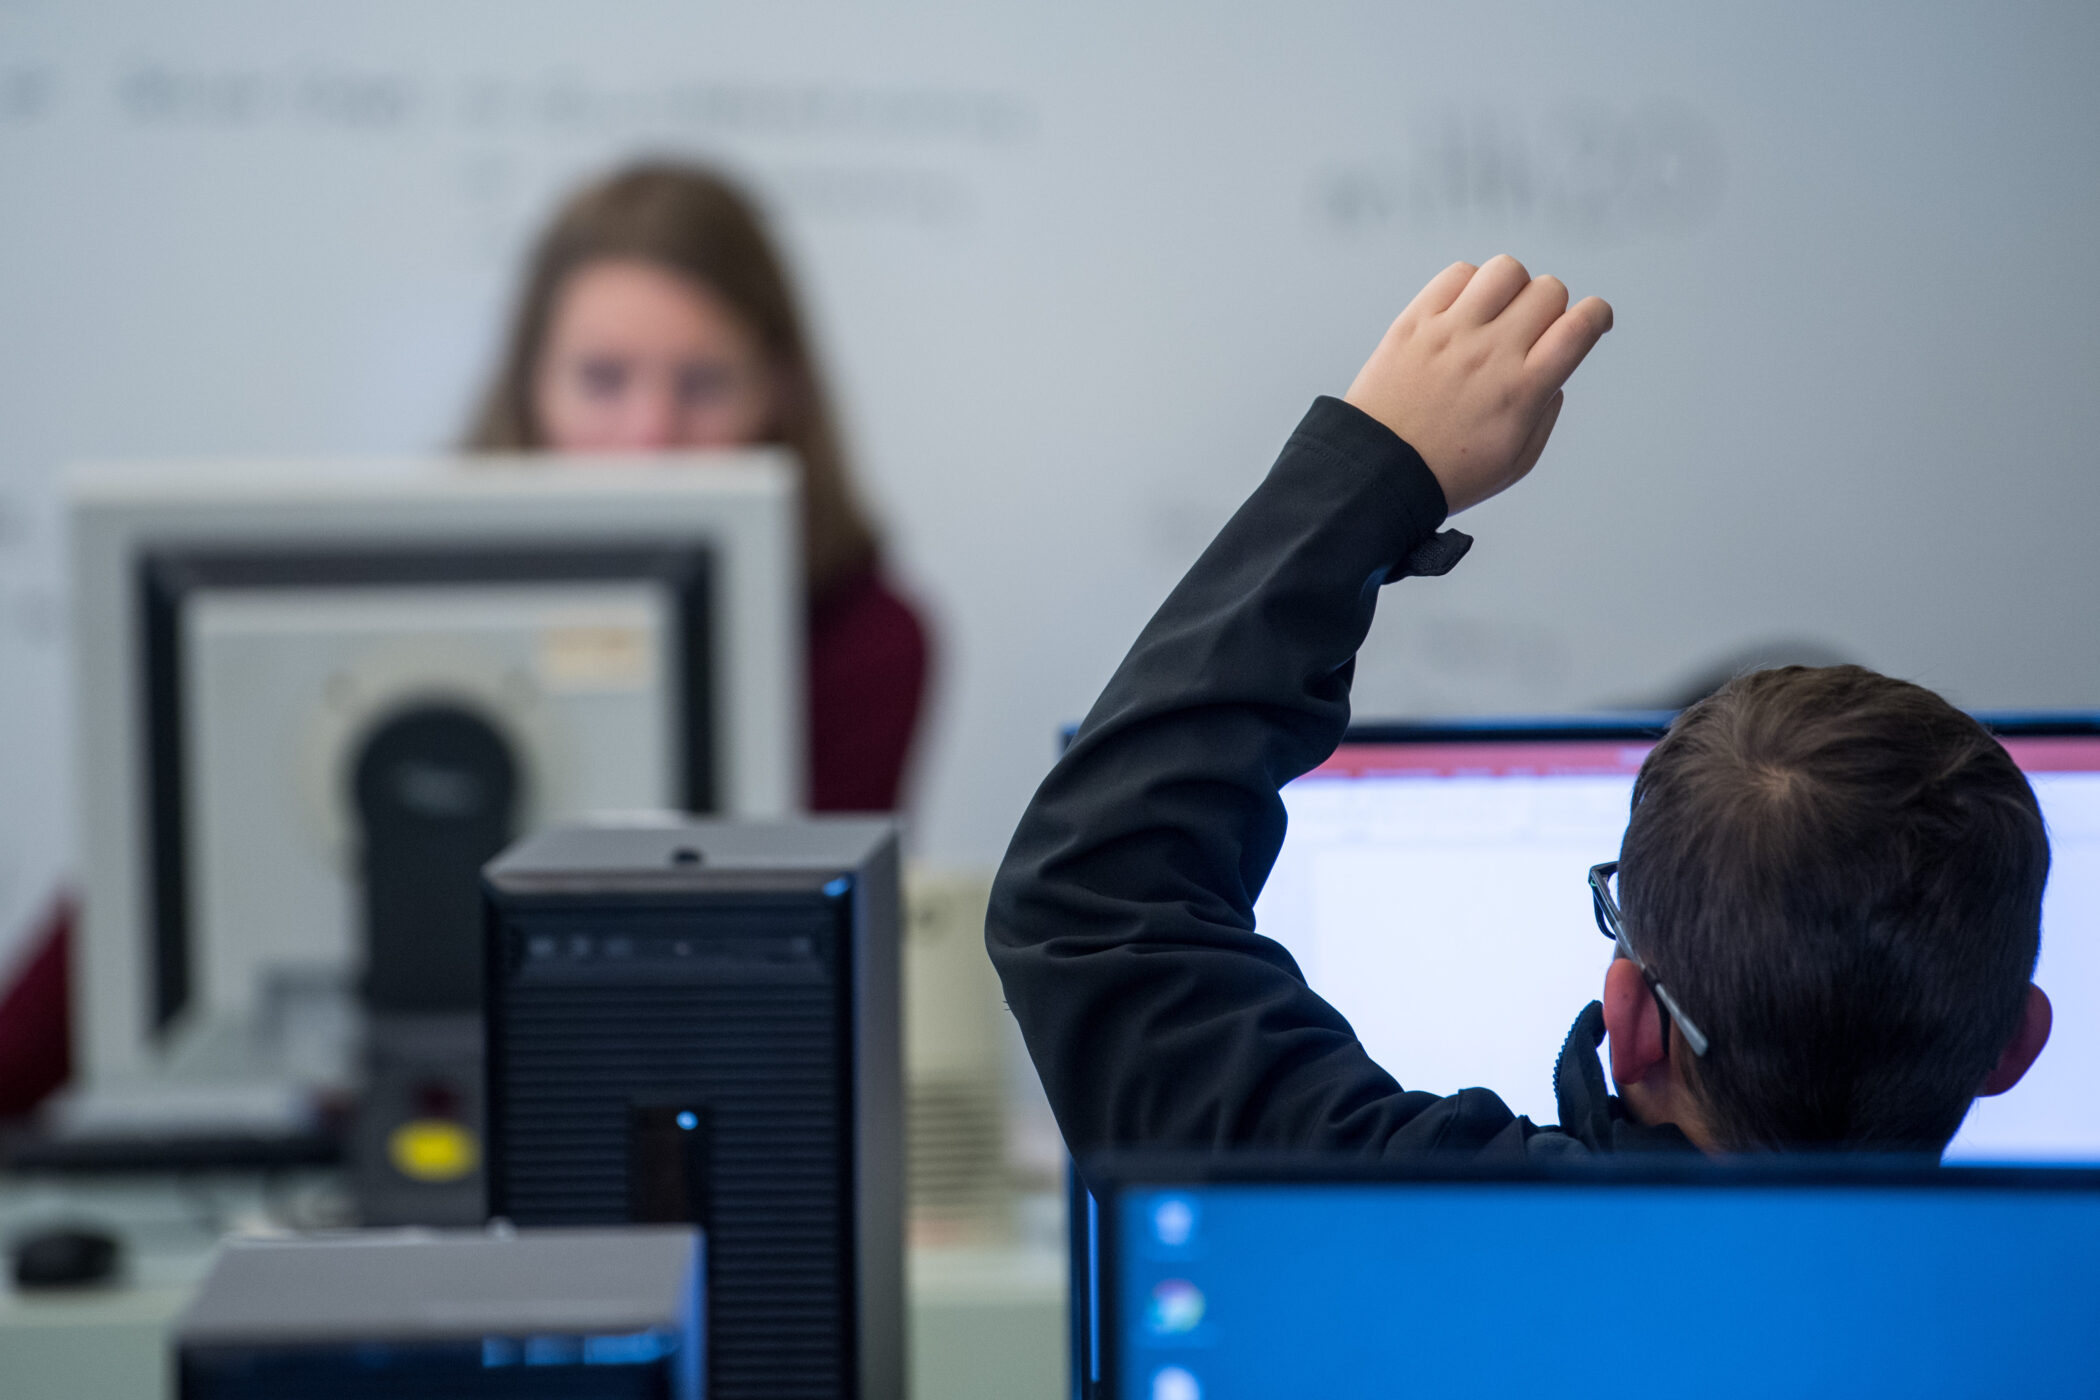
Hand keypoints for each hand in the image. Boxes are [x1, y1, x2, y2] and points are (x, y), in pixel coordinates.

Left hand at [1344, 255, 1611, 514]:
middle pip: (1548, 291)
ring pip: (1506, 271)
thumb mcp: (1516, 462)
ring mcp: (1451, 332)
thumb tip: (1555, 374)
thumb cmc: (1445, 472)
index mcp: (1522, 390)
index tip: (1593, 320)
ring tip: (1498, 313)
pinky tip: (1464, 311)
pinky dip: (1469, 283)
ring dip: (1512, 287)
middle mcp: (1490, 353)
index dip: (1597, 314)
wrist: (1376, 471)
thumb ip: (1546, 413)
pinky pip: (1456, 274)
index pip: (1579, 327)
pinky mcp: (1415, 322)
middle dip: (1553, 306)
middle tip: (1533, 330)